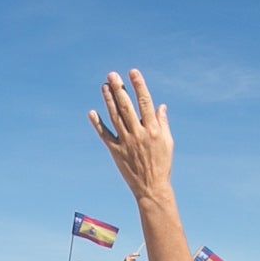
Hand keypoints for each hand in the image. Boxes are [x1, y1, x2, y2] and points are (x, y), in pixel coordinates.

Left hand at [86, 72, 174, 202]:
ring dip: (108, 100)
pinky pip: (105, 135)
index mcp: (153, 130)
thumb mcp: (167, 143)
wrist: (151, 188)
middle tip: (112, 75)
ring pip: (115, 117)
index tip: (132, 72)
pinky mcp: (115, 151)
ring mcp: (126, 142)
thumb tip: (159, 106)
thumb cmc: (162, 164)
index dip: (138, 86)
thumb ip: (162, 123)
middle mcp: (138, 134)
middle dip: (119, 89)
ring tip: (104, 86)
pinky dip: (97, 124)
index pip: (145, 102)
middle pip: (127, 106)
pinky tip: (92, 112)